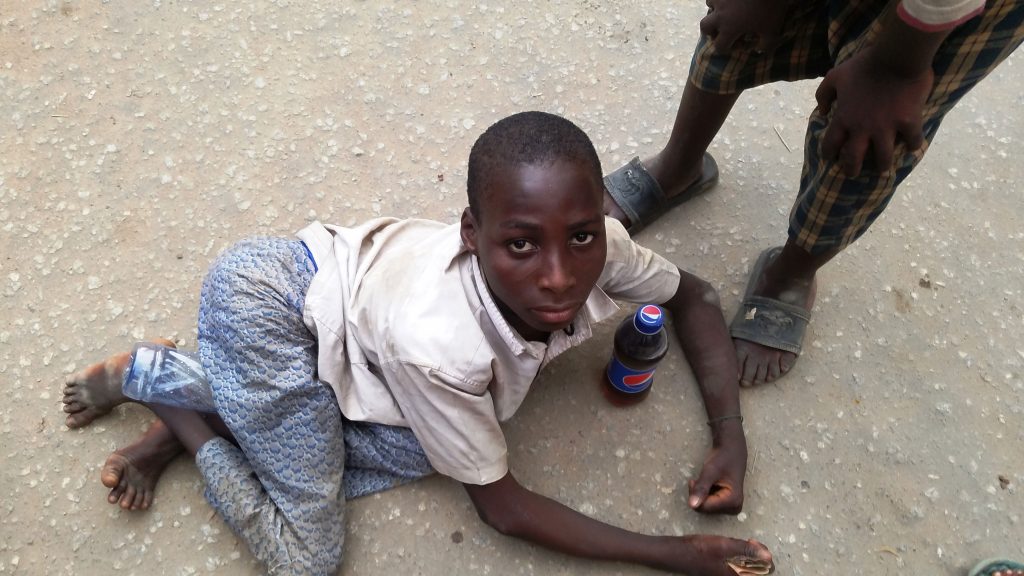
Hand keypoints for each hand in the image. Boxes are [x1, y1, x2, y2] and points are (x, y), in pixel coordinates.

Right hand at [658, 535, 772, 575]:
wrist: (677, 552)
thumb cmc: (700, 549)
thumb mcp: (725, 545)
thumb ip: (747, 550)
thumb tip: (768, 556)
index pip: (763, 572)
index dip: (764, 557)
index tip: (754, 543)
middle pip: (756, 570)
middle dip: (756, 555)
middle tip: (749, 541)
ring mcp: (725, 575)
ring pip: (746, 567)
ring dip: (748, 555)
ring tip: (741, 542)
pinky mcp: (720, 571)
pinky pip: (736, 566)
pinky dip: (738, 556)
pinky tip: (731, 547)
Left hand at [688, 426, 746, 513]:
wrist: (732, 450)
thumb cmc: (722, 458)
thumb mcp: (710, 471)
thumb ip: (701, 488)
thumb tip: (692, 505)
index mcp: (733, 501)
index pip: (704, 507)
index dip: (694, 494)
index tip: (693, 480)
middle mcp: (734, 507)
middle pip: (705, 508)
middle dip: (698, 494)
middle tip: (699, 480)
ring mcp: (732, 507)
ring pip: (705, 507)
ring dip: (701, 494)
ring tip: (706, 480)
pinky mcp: (728, 505)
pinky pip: (709, 504)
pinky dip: (705, 494)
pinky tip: (710, 484)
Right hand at [699, 0, 789, 53]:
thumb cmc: (769, 8)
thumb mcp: (772, 29)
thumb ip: (766, 44)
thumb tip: (760, 50)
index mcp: (729, 29)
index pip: (719, 46)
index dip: (727, 49)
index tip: (738, 44)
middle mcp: (720, 15)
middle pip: (704, 27)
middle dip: (711, 31)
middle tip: (722, 30)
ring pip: (709, 7)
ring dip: (715, 11)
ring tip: (727, 10)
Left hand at [815, 47, 931, 176]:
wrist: (896, 56)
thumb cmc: (864, 64)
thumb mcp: (835, 75)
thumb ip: (824, 94)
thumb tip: (822, 112)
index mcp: (843, 118)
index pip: (830, 144)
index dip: (829, 154)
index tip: (830, 158)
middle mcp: (863, 129)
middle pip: (854, 159)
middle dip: (852, 169)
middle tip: (853, 174)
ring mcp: (887, 128)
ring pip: (883, 158)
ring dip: (882, 165)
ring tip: (883, 168)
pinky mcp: (909, 122)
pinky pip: (912, 141)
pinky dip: (912, 145)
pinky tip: (912, 146)